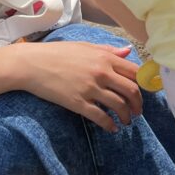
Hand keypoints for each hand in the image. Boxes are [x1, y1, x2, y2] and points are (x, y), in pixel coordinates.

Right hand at [20, 41, 141, 131]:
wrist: (31, 64)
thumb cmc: (57, 53)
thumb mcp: (85, 46)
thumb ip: (108, 50)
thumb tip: (128, 50)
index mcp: (105, 57)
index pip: (134, 72)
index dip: (143, 84)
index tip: (143, 93)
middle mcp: (101, 72)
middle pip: (131, 91)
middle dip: (138, 104)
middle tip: (137, 112)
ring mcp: (90, 88)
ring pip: (119, 105)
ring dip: (126, 116)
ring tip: (126, 121)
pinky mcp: (78, 103)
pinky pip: (100, 117)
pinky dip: (109, 124)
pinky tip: (112, 128)